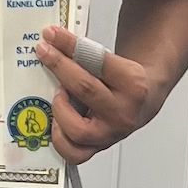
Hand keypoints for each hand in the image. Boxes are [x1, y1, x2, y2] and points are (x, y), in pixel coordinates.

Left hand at [36, 23, 165, 161]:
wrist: (143, 103)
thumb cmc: (124, 80)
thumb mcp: (115, 60)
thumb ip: (89, 51)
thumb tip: (56, 38)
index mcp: (134, 84)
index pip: (98, 60)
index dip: (70, 45)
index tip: (52, 34)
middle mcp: (123, 112)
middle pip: (85, 88)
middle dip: (59, 66)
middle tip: (44, 51)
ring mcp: (110, 134)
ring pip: (77, 129)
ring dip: (60, 109)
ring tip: (57, 94)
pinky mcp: (98, 148)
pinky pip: (74, 153)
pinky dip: (60, 140)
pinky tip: (55, 122)